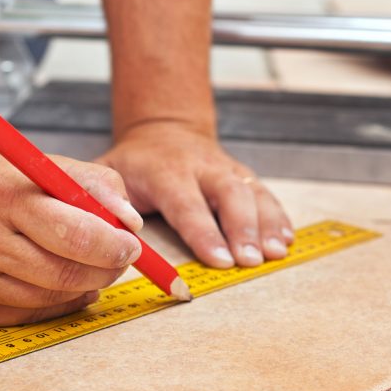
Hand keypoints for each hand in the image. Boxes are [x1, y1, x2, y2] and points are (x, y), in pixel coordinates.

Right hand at [0, 142, 143, 326]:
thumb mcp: (36, 163)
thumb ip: (93, 184)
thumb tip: (130, 223)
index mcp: (3, 195)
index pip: (74, 232)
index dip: (113, 245)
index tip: (131, 245)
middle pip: (66, 273)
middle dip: (106, 268)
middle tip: (118, 257)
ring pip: (51, 299)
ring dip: (81, 286)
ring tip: (84, 264)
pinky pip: (27, 315)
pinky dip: (52, 301)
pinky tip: (55, 282)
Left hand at [97, 123, 292, 268]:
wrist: (164, 130)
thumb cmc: (135, 163)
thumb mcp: (108, 172)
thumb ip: (104, 199)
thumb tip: (110, 231)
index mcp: (166, 170)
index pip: (187, 203)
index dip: (204, 232)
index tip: (219, 259)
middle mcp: (201, 167)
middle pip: (230, 194)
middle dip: (243, 228)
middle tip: (250, 260)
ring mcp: (226, 169)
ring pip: (252, 193)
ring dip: (267, 224)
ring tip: (274, 253)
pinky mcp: (243, 175)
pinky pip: (265, 194)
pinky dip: (278, 217)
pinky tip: (286, 240)